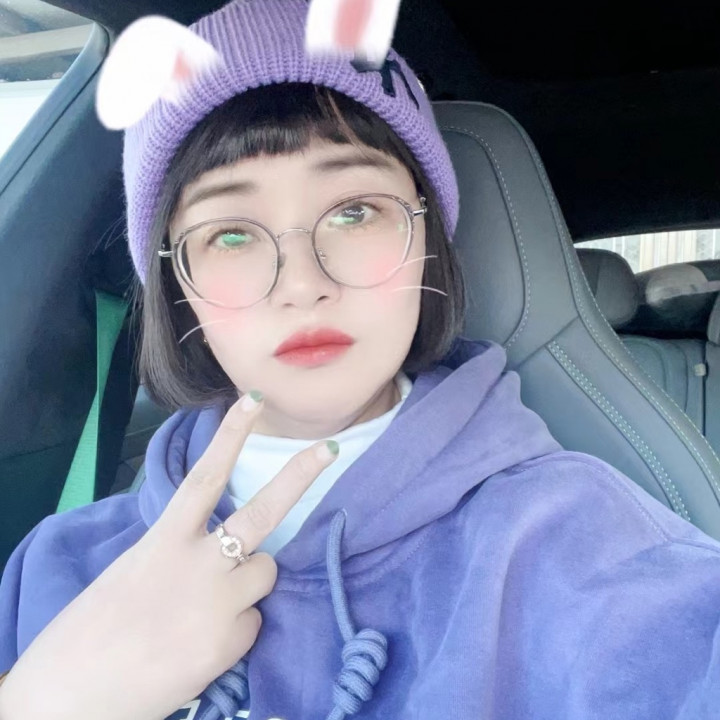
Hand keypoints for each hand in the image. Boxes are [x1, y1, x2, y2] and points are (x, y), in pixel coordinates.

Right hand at [0, 392, 337, 719]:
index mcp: (165, 540)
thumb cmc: (95, 631)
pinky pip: (254, 622)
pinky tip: (201, 645)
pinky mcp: (231, 642)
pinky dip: (237, 629)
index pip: (205, 476)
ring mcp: (219, 601)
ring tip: (207, 609)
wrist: (73, 698)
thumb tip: (219, 545)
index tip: (254, 400)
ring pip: (265, 572)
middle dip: (299, 475)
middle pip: (262, 512)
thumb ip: (180, 550)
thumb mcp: (136, 571)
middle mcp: (199, 563)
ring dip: (249, 583)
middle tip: (330, 449)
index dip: (231, 435)